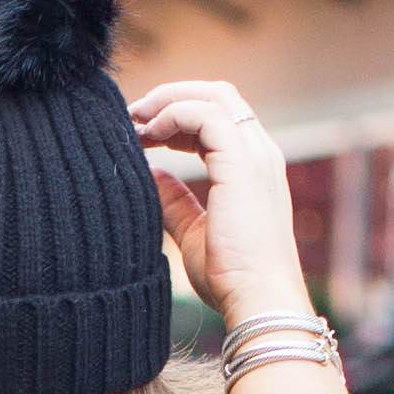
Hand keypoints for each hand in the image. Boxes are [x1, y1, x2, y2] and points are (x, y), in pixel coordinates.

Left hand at [129, 76, 310, 329]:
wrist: (257, 299)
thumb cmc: (232, 276)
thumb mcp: (194, 231)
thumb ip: (175, 201)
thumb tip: (152, 176)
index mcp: (253, 167)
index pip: (220, 116)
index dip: (178, 114)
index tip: (141, 131)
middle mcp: (259, 152)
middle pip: (218, 94)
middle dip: (172, 95)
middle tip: (134, 115)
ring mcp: (255, 154)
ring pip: (212, 96)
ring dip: (168, 101)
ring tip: (136, 122)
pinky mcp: (241, 162)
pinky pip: (204, 115)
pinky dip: (172, 116)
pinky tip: (148, 137)